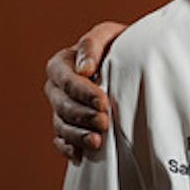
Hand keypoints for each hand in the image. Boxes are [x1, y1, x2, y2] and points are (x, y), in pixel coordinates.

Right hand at [45, 21, 126, 162]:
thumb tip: (84, 69)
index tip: (103, 102)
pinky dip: (69, 148)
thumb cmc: (120, 45)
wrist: (132, 61)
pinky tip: (81, 155)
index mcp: (61, 63)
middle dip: (83, 115)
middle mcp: (57, 88)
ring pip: (61, 125)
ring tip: (97, 141)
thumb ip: (93, 44)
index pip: (66, 80)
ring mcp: (61, 109)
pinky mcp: (69, 125)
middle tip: (104, 122)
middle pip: (62, 106)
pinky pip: (61, 141)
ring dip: (78, 135)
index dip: (83, 93)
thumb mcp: (110, 35)